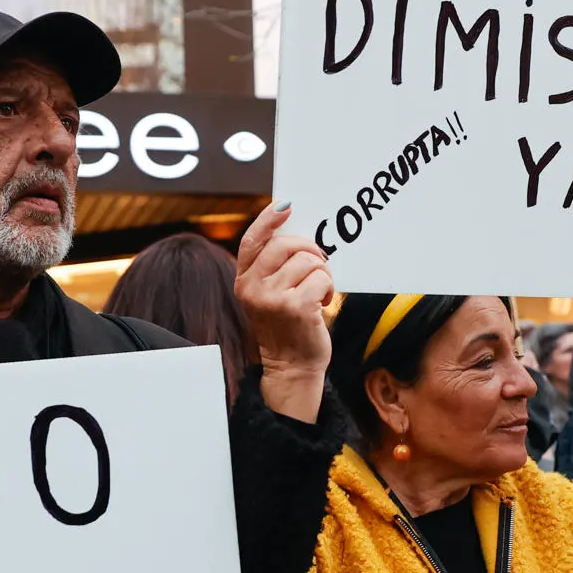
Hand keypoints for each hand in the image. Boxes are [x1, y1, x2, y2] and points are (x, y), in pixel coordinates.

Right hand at [235, 202, 334, 422]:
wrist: (291, 367)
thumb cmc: (286, 327)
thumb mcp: (270, 295)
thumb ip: (274, 268)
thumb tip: (297, 234)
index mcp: (244, 281)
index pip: (252, 240)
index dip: (268, 219)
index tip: (286, 205)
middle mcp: (252, 288)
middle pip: (286, 244)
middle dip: (310, 249)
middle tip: (319, 263)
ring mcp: (272, 298)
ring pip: (308, 261)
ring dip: (321, 274)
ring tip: (317, 293)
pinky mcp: (295, 307)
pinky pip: (322, 278)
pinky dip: (329, 288)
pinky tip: (322, 303)